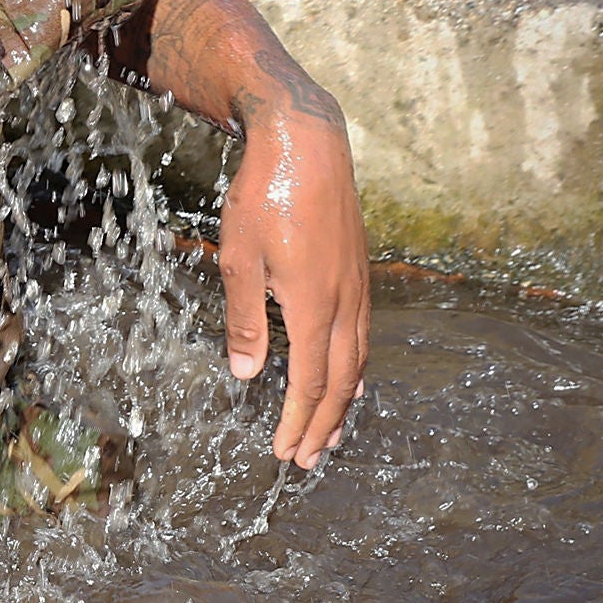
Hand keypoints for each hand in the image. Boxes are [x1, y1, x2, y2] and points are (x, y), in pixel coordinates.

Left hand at [220, 92, 369, 469]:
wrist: (306, 144)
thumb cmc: (265, 196)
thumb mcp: (239, 259)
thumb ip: (246, 320)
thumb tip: (249, 374)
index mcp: (315, 305)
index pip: (312, 381)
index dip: (299, 420)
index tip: (286, 452)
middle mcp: (346, 302)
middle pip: (341, 380)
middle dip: (324, 424)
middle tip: (309, 459)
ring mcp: (358, 287)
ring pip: (358, 359)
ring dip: (344, 401)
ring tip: (333, 433)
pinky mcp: (358, 271)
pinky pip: (362, 333)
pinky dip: (355, 366)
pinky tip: (348, 375)